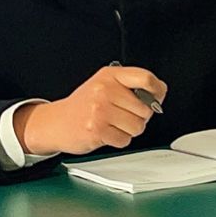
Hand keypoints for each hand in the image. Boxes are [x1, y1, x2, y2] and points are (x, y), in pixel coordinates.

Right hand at [17, 65, 165, 156]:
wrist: (56, 122)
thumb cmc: (84, 105)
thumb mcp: (105, 85)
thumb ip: (131, 87)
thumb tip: (159, 96)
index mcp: (110, 75)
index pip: (145, 78)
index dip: (157, 90)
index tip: (156, 97)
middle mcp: (104, 89)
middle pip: (146, 109)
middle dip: (139, 117)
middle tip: (122, 115)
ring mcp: (100, 110)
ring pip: (137, 126)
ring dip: (129, 130)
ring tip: (113, 124)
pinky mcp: (97, 130)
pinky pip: (125, 140)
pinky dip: (118, 140)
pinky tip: (106, 132)